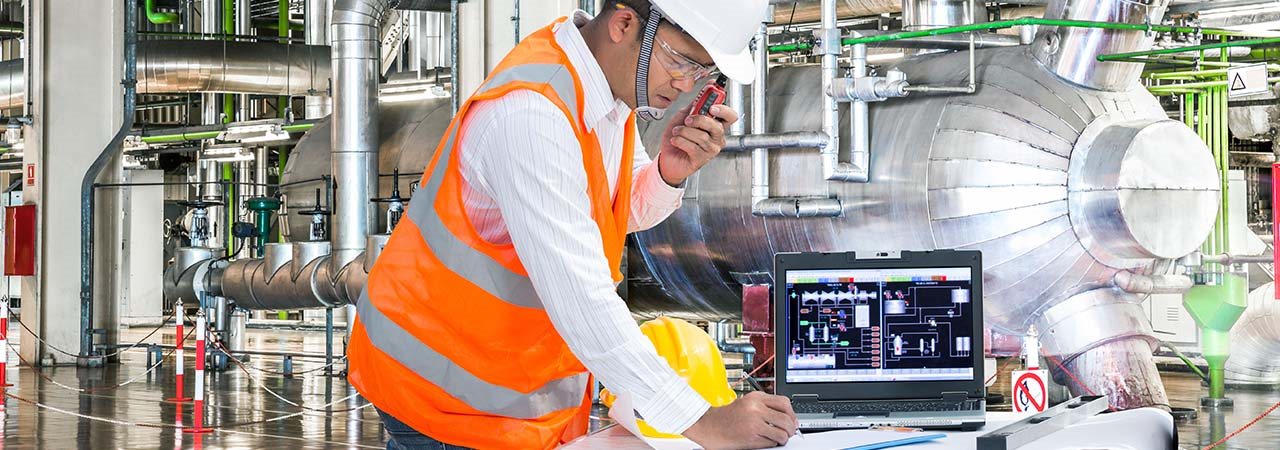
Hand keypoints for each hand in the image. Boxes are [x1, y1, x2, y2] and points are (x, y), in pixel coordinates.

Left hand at [657, 102, 738, 186]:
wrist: (666, 157)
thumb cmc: (676, 137)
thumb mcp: (682, 116)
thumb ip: (693, 106)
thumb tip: (701, 96)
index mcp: (715, 125)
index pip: (730, 116)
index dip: (723, 110)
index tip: (711, 107)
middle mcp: (717, 138)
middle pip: (717, 126)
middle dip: (699, 120)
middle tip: (687, 120)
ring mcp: (711, 149)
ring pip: (702, 136)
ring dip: (684, 131)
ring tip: (676, 132)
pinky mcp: (702, 159)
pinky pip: (693, 147)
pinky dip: (680, 141)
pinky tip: (675, 141)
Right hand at [683, 391, 798, 449]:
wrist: (706, 425)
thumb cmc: (725, 417)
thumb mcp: (746, 403)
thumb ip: (764, 407)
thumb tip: (786, 417)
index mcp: (756, 397)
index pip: (784, 403)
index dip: (792, 414)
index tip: (792, 420)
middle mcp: (756, 408)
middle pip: (786, 419)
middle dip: (791, 429)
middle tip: (788, 432)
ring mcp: (754, 423)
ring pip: (782, 432)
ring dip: (783, 438)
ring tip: (778, 439)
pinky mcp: (751, 437)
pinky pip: (771, 442)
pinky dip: (772, 444)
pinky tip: (766, 441)